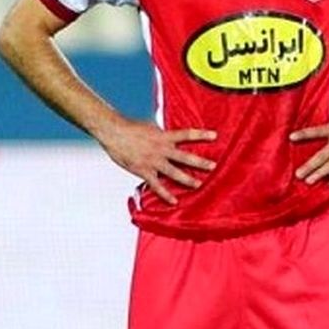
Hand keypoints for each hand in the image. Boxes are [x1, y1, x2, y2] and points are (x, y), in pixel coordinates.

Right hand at [97, 121, 216, 203]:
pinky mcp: (143, 171)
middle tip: (214, 166)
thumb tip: (171, 133)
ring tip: (199, 184)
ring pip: (174, 172)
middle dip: (200, 162)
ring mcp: (153, 161)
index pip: (187, 134)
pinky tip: (174, 201)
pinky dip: (165, 194)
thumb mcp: (151, 127)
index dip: (201, 134)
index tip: (215, 135)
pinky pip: (157, 185)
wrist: (114, 132)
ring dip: (188, 179)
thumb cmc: (131, 128)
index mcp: (164, 136)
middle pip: (185, 156)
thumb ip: (162, 133)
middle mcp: (161, 149)